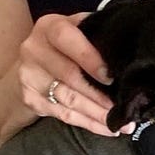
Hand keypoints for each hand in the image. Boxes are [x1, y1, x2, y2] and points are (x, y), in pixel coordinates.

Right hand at [9, 11, 129, 138]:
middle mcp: (34, 50)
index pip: (67, 39)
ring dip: (95, 114)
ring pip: (67, 99)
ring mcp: (29, 77)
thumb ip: (95, 31)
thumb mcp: (76, 26)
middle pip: (69, 76)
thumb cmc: (65, 40)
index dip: (89, 58)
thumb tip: (125, 47)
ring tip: (119, 123)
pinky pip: (61, 114)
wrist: (31, 58)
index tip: (110, 77)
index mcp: (49, 27)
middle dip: (98, 95)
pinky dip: (85, 123)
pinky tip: (104, 127)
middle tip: (122, 107)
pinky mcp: (30, 99)